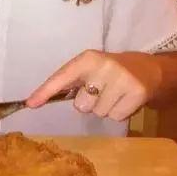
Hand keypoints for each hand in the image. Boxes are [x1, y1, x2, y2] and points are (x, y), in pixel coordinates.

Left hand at [26, 49, 162, 121]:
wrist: (146, 69)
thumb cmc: (108, 71)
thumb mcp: (88, 68)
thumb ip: (68, 81)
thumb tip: (36, 100)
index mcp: (87, 58)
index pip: (62, 77)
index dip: (45, 91)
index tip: (30, 104)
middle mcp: (103, 66)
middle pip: (81, 105)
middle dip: (88, 103)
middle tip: (100, 90)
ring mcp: (121, 79)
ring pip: (98, 113)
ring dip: (104, 108)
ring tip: (113, 94)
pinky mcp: (137, 93)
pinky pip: (116, 117)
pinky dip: (119, 112)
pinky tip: (124, 99)